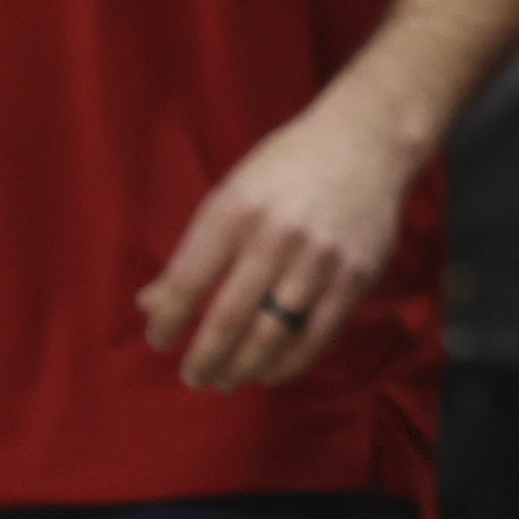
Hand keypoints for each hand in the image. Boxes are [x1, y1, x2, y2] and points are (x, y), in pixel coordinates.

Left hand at [138, 77, 414, 388]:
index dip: (166, 322)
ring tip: (225, 379)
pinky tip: (270, 371)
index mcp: (237, 211)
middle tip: (193, 376)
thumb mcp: (232, 193)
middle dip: (203, 359)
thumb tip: (151, 305)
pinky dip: (288, 364)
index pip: (187, 283)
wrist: (368, 139)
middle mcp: (277, 237)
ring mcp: (320, 259)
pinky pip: (316, 336)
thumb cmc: (288, 166)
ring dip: (241, 369)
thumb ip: (194, 250)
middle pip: (227, 319)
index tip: (160, 340)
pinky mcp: (355, 276)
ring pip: (271, 337)